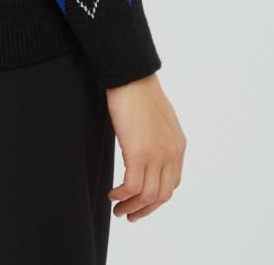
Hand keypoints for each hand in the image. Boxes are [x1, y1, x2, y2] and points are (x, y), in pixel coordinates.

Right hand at [105, 71, 186, 220]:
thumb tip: (145, 147)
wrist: (131, 75)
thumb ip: (157, 137)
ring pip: (148, 195)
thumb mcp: (157, 118)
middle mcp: (172, 154)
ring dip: (132, 207)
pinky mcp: (138, 153)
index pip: (172, 182)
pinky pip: (132, 186)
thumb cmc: (138, 89)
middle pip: (162, 195)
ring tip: (118, 210)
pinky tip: (112, 194)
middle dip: (145, 210)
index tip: (141, 199)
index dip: (156, 196)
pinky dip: (122, 195)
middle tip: (130, 215)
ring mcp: (156, 155)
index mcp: (178, 146)